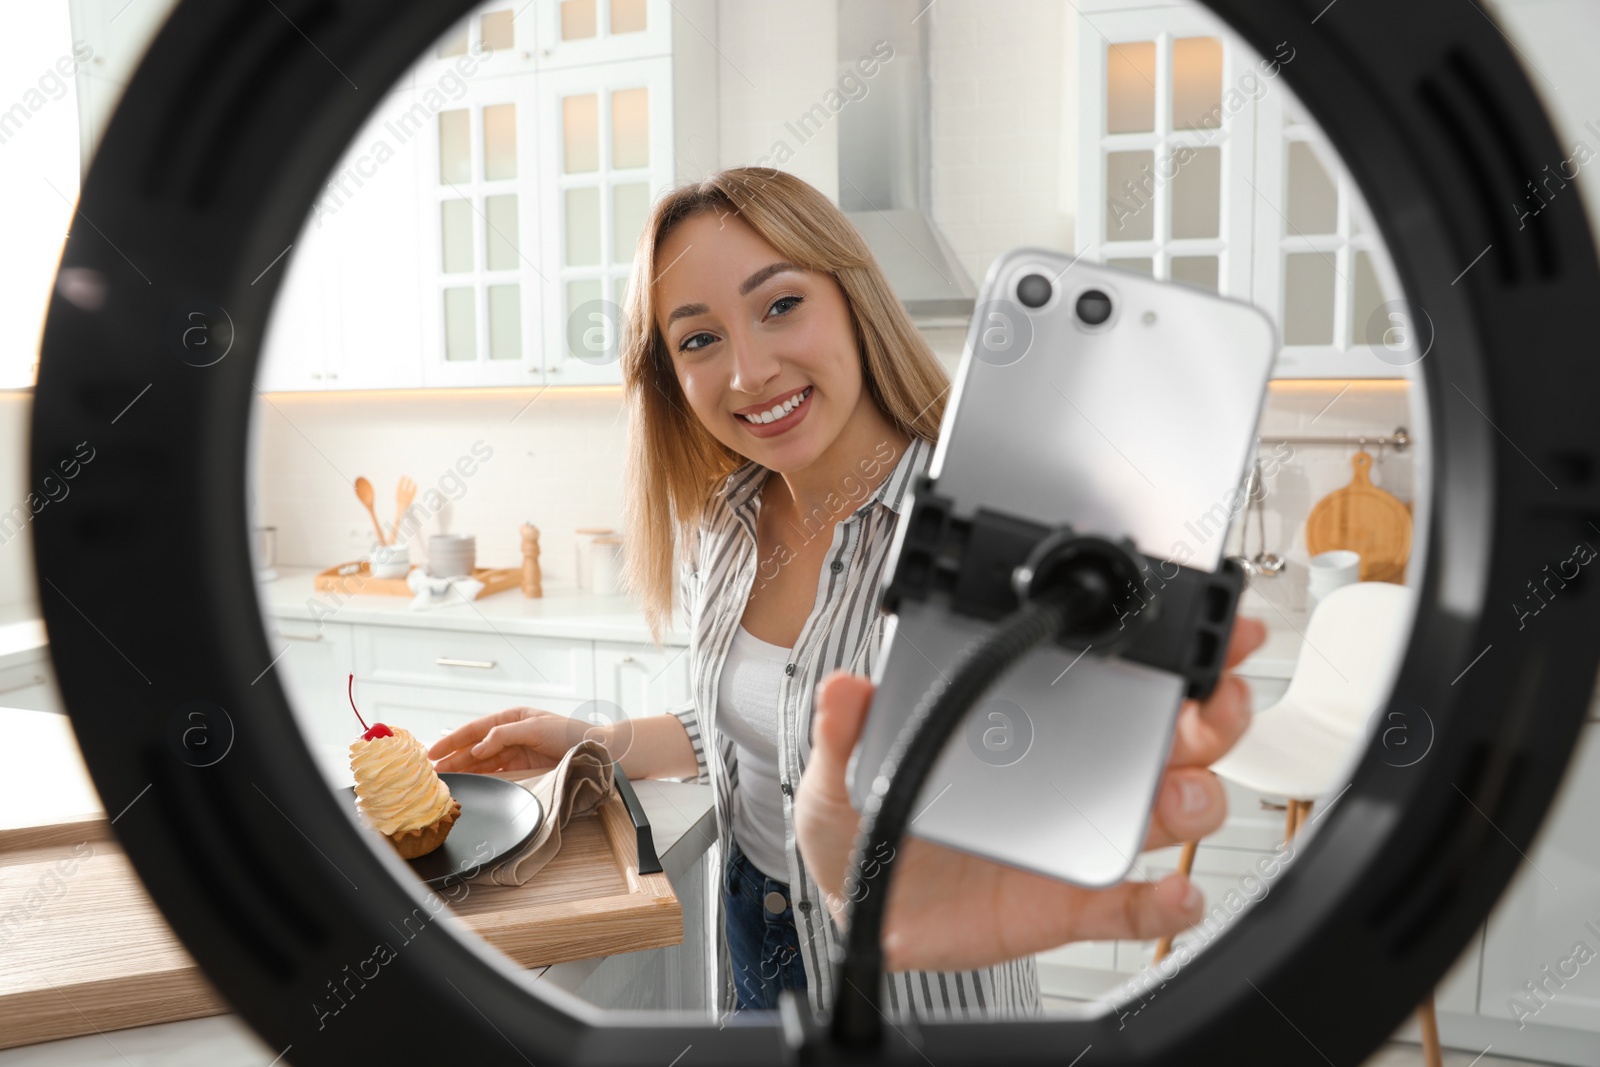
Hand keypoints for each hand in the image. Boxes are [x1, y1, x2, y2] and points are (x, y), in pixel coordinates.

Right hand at [428, 707, 602, 773]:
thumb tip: (478, 747)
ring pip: (483, 762)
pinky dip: (481, 779)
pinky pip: (496, 774)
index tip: (433, 751)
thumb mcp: (536, 727)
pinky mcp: (523, 770)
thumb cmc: (571, 733)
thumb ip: (504, 735)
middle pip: (475, 747)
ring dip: (464, 770)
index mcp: (512, 717)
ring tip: (443, 780)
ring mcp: (516, 753)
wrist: (598, 752)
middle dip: (453, 757)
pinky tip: (468, 784)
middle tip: (431, 771)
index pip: (475, 728)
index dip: (453, 740)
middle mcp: (511, 734)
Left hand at [794, 615, 1265, 972]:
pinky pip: (1134, 904)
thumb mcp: (844, 767)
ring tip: (1182, 795)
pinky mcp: (1071, 903)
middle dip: (1212, 715)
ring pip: (1167, 812)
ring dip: (1194, 799)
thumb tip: (845, 688)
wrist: (859, 906)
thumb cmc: (865, 821)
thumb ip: (849, 729)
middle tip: (1217, 704)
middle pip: (1169, 738)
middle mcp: (1069, 774)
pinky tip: (1176, 894)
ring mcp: (1077, 836)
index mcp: (1025, 725)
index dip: (1169, 651)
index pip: (1107, 678)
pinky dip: (1167, 903)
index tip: (1205, 626)